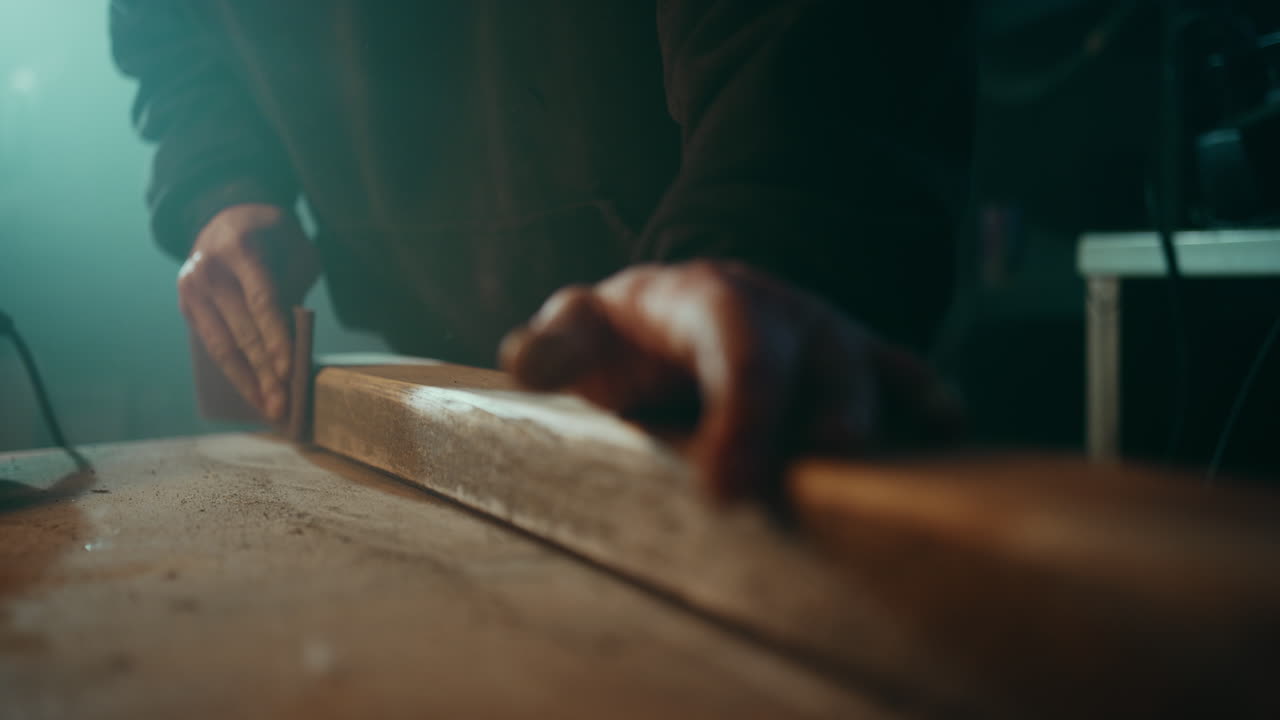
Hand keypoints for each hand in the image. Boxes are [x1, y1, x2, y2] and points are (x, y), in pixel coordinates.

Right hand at [178, 204, 317, 421]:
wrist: (227, 216)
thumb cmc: (274, 237)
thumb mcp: (297, 250)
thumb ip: (296, 289)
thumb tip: (289, 344)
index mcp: (240, 248)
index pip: (261, 301)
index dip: (275, 338)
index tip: (288, 371)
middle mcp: (208, 269)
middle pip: (241, 330)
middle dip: (264, 372)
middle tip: (282, 406)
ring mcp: (191, 287)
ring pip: (221, 345)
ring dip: (247, 381)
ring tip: (269, 409)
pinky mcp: (186, 304)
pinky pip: (212, 344)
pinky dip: (233, 371)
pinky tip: (252, 391)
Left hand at [499, 261, 963, 503]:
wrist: (667, 314)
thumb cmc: (621, 334)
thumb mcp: (577, 329)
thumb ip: (555, 345)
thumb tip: (524, 362)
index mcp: (705, 296)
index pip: (735, 338)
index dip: (741, 411)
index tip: (725, 490)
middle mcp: (776, 305)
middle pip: (813, 350)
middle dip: (813, 415)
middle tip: (795, 491)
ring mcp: (820, 328)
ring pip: (864, 360)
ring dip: (873, 413)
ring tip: (864, 470)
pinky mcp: (850, 357)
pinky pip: (900, 366)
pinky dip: (927, 395)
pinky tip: (949, 429)